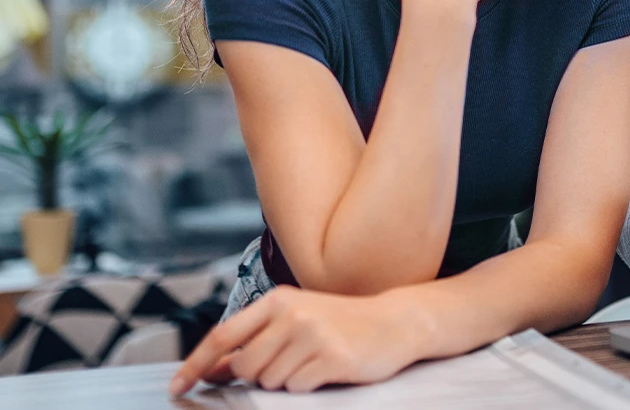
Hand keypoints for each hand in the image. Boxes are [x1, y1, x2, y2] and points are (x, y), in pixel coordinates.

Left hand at [169, 285, 420, 395]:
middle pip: (244, 366)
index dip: (195, 364)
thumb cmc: (339, 324)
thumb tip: (209, 369)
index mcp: (277, 300)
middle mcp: (292, 314)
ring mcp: (312, 335)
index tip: (176, 388)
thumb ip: (253, 341)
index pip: (223, 336)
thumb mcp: (294, 321)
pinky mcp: (331, 357)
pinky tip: (326, 370)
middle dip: (258, 376)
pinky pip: (297, 388)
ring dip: (285, 382)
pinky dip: (306, 387)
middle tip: (289, 363)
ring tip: (312, 363)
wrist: (393, 323)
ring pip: (269, 381)